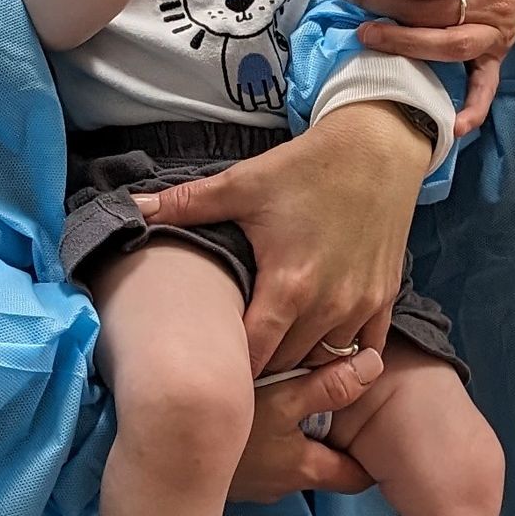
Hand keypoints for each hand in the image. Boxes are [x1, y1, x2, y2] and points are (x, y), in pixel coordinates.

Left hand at [132, 102, 425, 373]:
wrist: (377, 147)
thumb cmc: (306, 167)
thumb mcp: (242, 183)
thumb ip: (183, 206)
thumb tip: (129, 209)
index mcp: (288, 284)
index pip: (252, 354)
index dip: (229, 365)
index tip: (210, 364)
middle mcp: (328, 305)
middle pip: (287, 365)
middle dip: (260, 368)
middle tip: (234, 365)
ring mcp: (360, 305)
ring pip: (324, 362)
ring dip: (299, 362)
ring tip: (273, 357)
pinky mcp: (384, 299)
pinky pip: (365, 349)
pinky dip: (343, 354)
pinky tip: (320, 346)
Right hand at [228, 348, 382, 501]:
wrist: (162, 457)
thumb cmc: (227, 431)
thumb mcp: (282, 401)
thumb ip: (329, 387)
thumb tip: (374, 365)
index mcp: (306, 471)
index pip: (357, 478)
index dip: (371, 457)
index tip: (379, 431)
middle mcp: (282, 485)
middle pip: (321, 465)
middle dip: (329, 438)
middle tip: (333, 404)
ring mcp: (253, 483)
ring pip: (288, 460)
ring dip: (294, 437)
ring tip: (291, 401)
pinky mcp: (228, 474)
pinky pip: (259, 457)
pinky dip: (265, 438)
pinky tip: (255, 413)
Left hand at [333, 0, 514, 138]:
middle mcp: (494, 2)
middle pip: (435, 11)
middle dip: (386, 5)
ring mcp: (497, 32)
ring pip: (450, 47)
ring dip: (407, 47)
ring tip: (366, 38)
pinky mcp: (500, 53)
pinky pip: (488, 84)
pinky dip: (473, 107)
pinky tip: (452, 126)